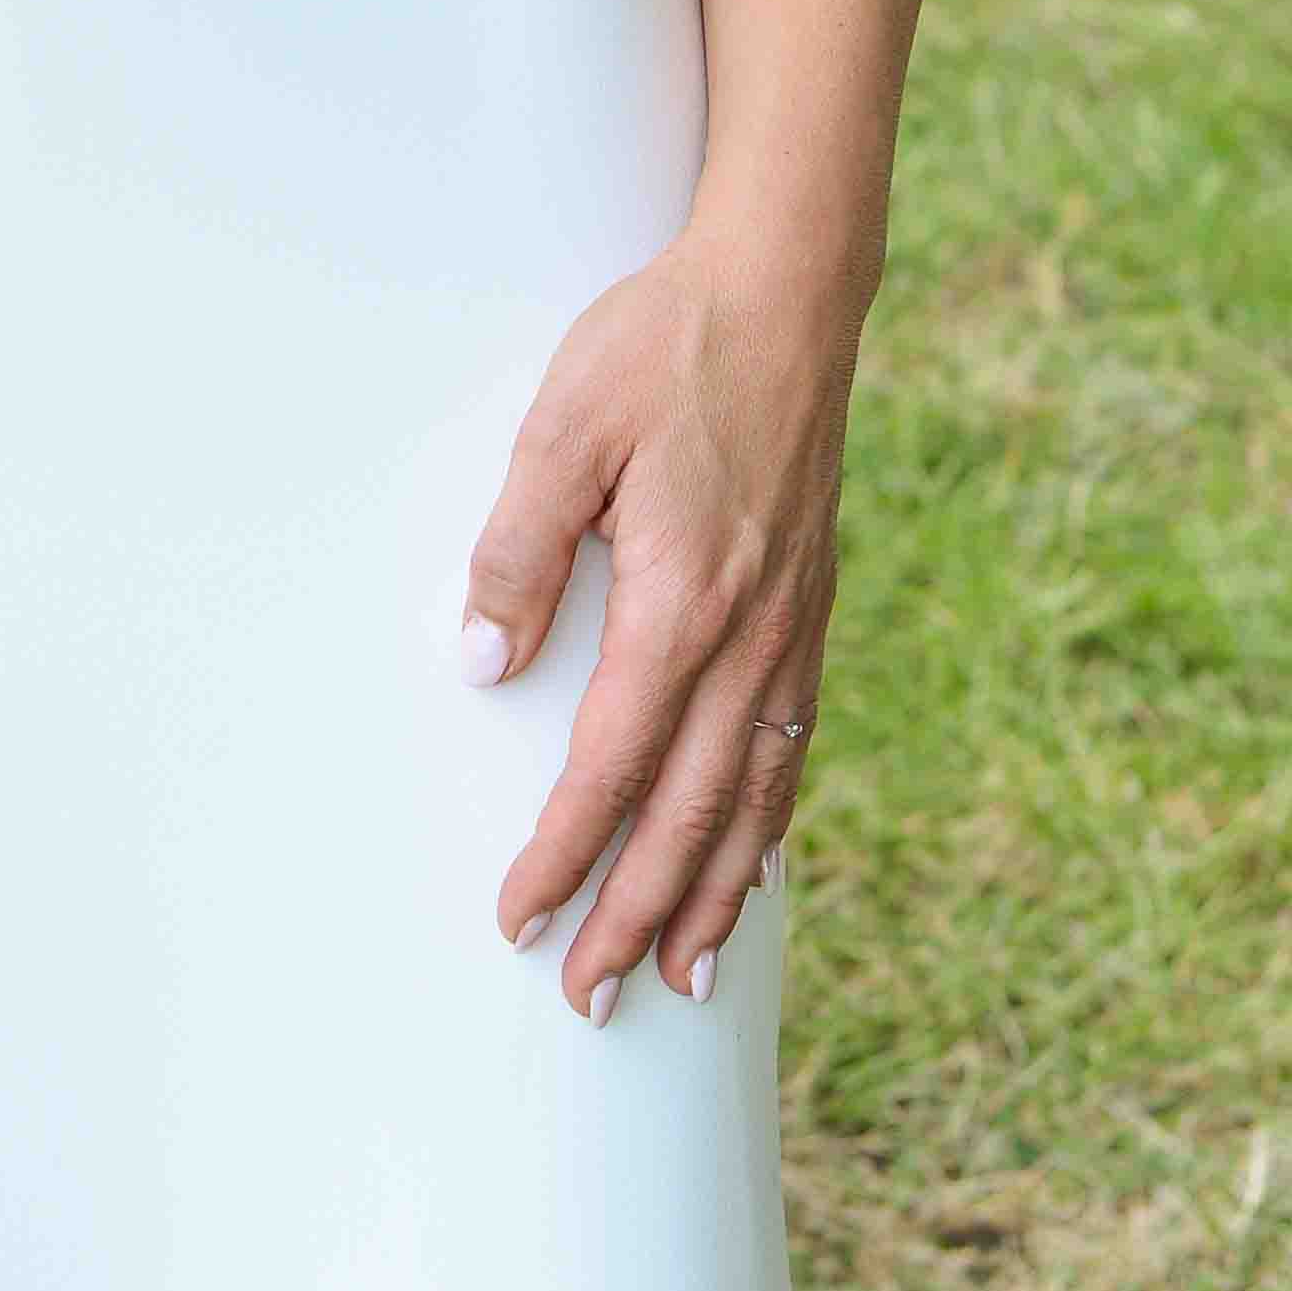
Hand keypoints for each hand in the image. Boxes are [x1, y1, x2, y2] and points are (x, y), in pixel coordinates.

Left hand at [460, 233, 853, 1014]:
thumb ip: (519, 549)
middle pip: (690, 812)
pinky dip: (770, 823)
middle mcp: (750, 635)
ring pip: (754, 796)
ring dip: (714, 894)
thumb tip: (481, 667)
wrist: (785, 291)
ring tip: (681, 978)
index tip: (519, 920)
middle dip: (636, 914)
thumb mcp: (564, 426)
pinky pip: (792, 746)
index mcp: (683, 600)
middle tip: (589, 999)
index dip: (564, 853)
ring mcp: (792, 627)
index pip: (611, 766)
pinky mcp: (810, 608)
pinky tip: (753, 863)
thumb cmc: (662, 349)